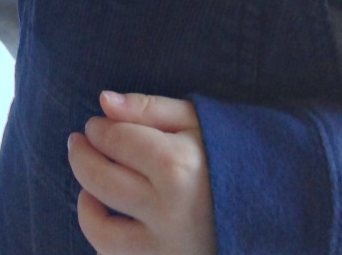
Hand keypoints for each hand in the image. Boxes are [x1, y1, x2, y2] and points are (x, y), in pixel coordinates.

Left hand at [68, 91, 216, 254]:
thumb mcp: (195, 122)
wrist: (262, 211)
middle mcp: (169, 208)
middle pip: (100, 179)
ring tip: (89, 179)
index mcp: (180, 164)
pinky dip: (99, 233)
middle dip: (80, 155)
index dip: (98, 128)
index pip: (116, 139)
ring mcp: (164, 246)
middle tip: (79, 142)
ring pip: (97, 224)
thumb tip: (103, 100)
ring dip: (85, 195)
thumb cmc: (223, 158)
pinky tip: (104, 212)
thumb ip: (147, 107)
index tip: (96, 124)